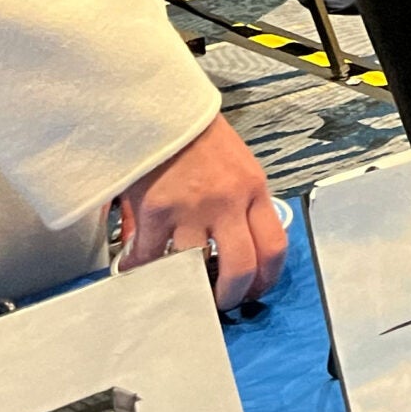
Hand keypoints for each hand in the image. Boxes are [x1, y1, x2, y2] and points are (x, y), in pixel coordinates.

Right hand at [115, 116, 284, 312]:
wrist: (161, 109)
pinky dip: (140, 267)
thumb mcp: (236, 165)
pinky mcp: (158, 210)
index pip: (275, 246)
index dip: (267, 278)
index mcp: (254, 189)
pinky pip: (151, 255)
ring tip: (174, 286)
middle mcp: (229, 202)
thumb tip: (238, 244)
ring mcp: (193, 208)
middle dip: (231, 295)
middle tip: (219, 302)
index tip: (255, 290)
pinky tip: (135, 267)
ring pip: (195, 265)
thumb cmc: (197, 137)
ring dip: (183, 283)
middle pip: (242, 266)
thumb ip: (240, 203)